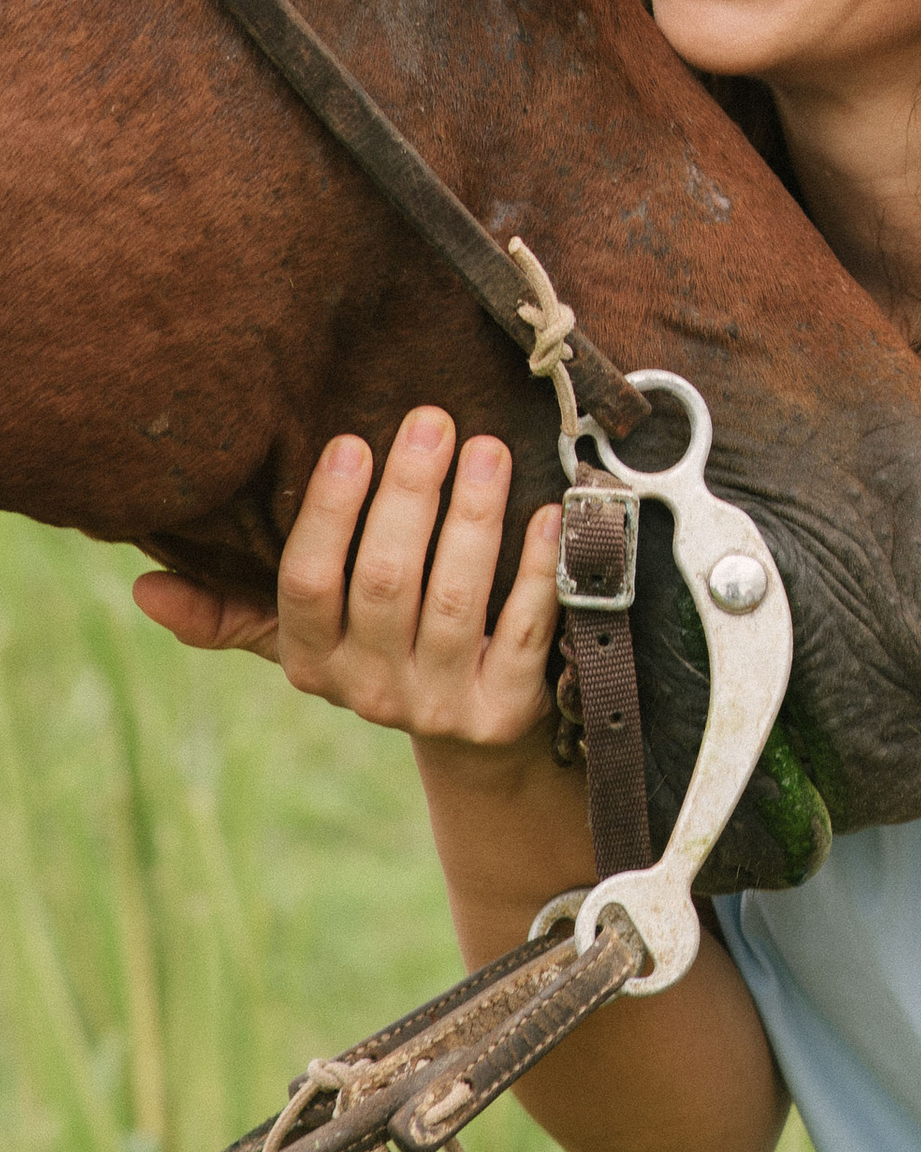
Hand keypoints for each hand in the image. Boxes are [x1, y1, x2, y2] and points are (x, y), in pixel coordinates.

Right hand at [134, 407, 562, 751]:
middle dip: (409, 495)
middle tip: (433, 420)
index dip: (329, 514)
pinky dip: (535, 569)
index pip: (307, 584)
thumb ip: (234, 610)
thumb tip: (141, 587)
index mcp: (311, 658)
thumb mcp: (308, 636)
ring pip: (453, 600)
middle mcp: (367, 687)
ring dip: (473, 517)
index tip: (352, 442)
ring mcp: (437, 702)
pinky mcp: (504, 710)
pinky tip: (549, 511)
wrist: (479, 732)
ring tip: (488, 449)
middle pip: (385, 582)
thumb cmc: (388, 646)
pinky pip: (523, 630)